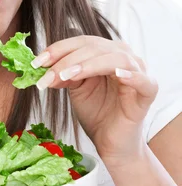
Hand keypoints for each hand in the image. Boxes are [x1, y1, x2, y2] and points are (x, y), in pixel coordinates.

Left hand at [31, 35, 157, 162]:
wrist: (111, 143)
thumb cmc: (96, 113)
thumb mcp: (75, 89)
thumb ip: (63, 73)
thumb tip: (43, 67)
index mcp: (106, 52)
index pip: (81, 42)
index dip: (58, 49)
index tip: (37, 62)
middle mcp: (123, 56)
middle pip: (95, 47)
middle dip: (66, 59)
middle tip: (46, 74)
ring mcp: (138, 72)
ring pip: (114, 58)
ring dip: (87, 64)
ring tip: (66, 76)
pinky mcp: (148, 91)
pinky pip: (142, 79)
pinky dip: (130, 75)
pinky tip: (116, 75)